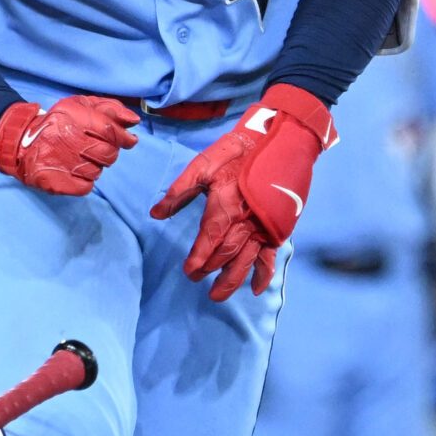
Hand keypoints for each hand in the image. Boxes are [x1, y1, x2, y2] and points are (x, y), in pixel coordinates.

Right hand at [0, 96, 138, 195]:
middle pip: (108, 154)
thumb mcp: (80, 106)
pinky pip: (86, 186)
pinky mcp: (58, 183)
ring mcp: (63, 164)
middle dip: (108, 152)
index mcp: (74, 117)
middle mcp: (68, 140)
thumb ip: (109, 109)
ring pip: (98, 171)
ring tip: (79, 157)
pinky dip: (84, 180)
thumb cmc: (57, 123)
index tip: (128, 140)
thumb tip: (134, 121)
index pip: (110, 131)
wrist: (21, 144)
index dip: (123, 137)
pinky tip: (73, 170)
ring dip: (94, 166)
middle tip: (95, 148)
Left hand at [150, 84, 334, 301]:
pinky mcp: (277, 227)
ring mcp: (264, 227)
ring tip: (218, 295)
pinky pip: (270, 256)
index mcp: (225, 207)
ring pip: (246, 261)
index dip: (198, 258)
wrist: (279, 140)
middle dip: (210, 270)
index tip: (188, 272)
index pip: (208, 241)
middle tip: (196, 280)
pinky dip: (264, 274)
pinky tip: (257, 289)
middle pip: (226, 255)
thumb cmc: (237, 152)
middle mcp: (246, 222)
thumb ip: (180, 192)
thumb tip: (156, 213)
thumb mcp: (203, 165)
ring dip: (232, 280)